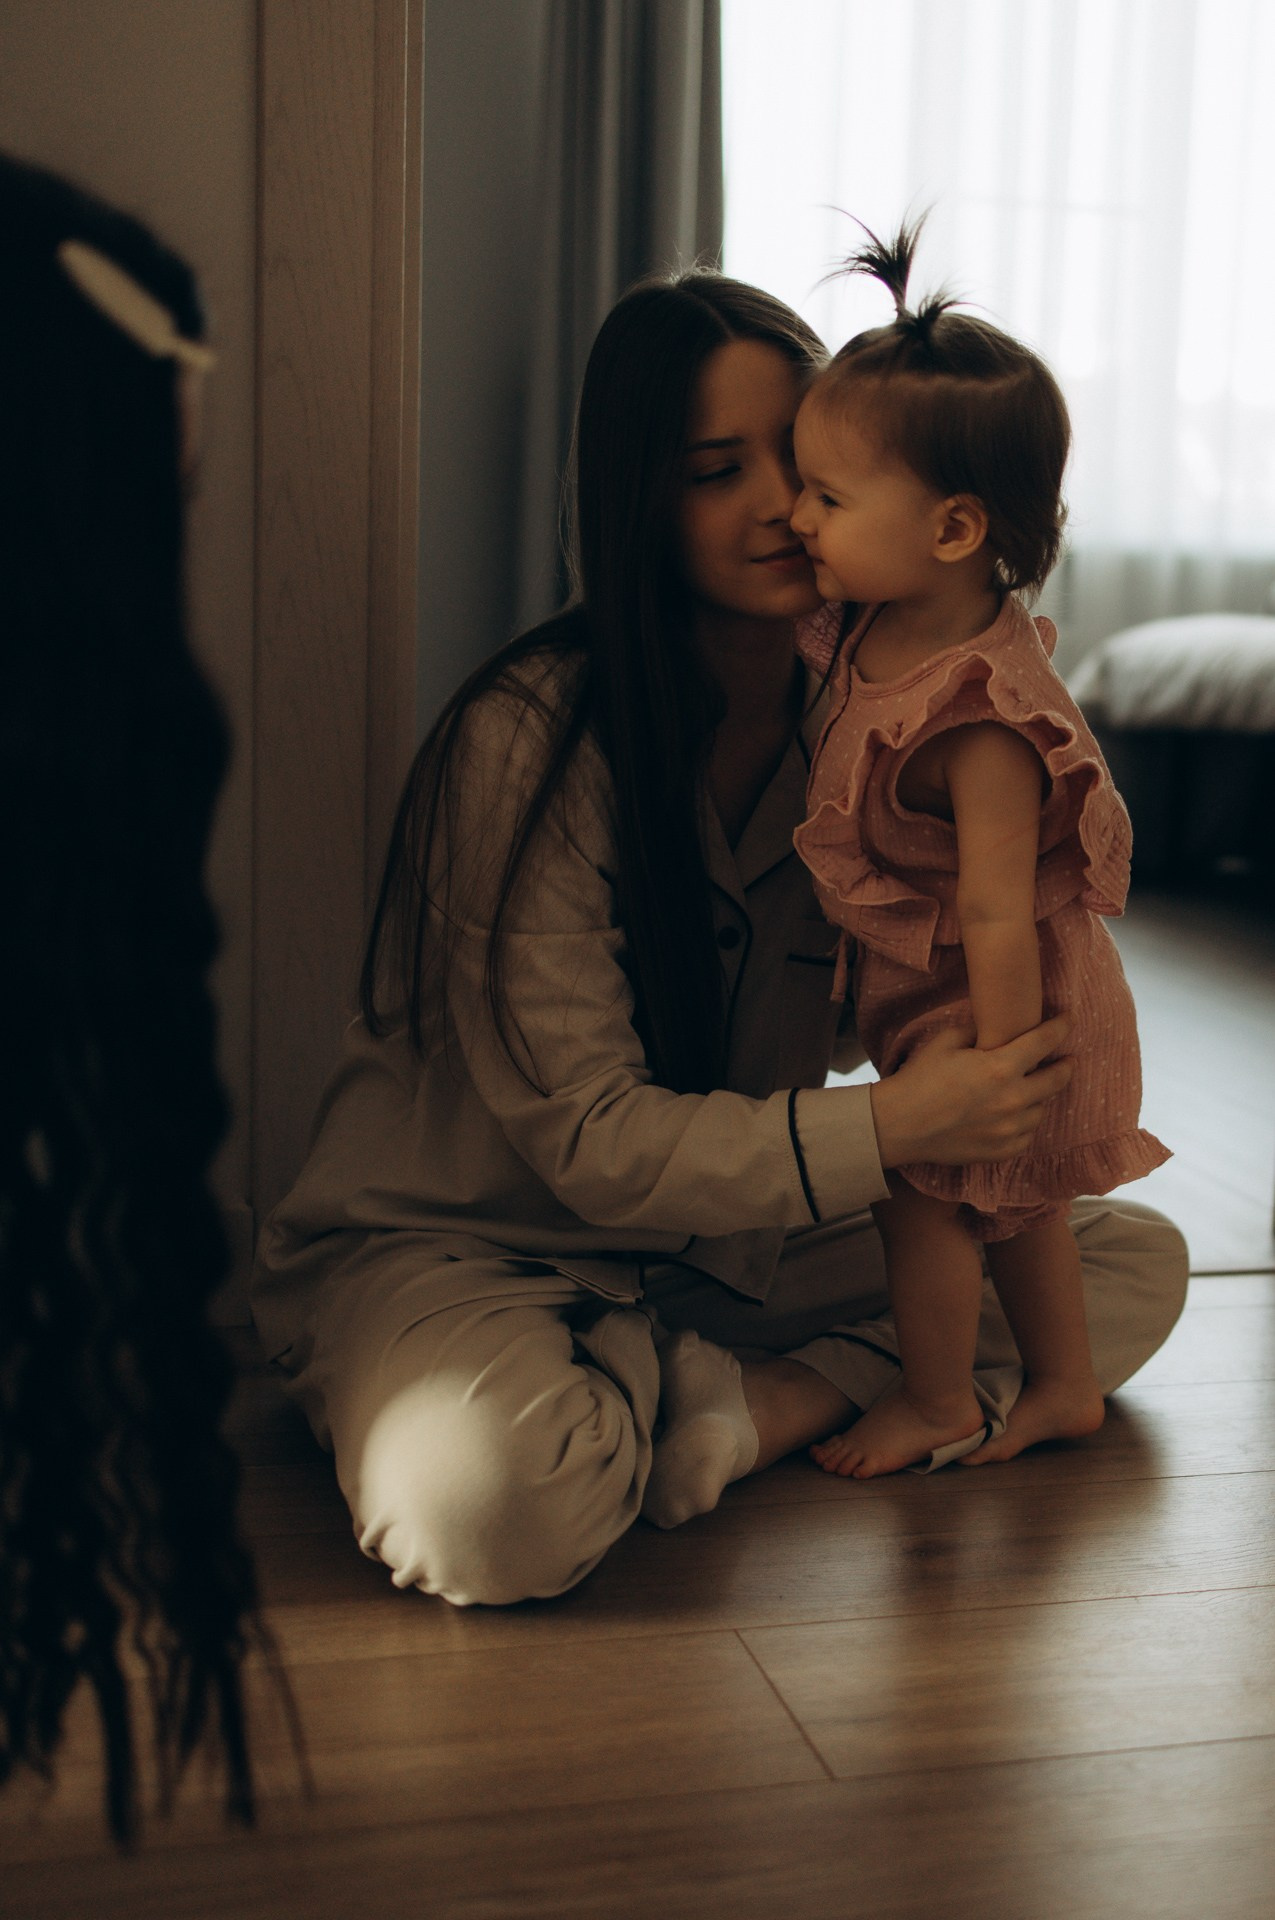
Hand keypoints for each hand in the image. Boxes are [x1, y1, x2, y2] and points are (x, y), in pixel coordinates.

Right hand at [869, 1015, 1072, 1168]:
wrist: (900, 1125)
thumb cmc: (919, 1079)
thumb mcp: (946, 1042)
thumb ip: (976, 1030)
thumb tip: (993, 1023)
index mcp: (1000, 1068)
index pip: (1044, 1042)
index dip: (1060, 1028)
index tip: (1069, 1020)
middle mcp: (1013, 1100)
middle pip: (1057, 1079)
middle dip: (1065, 1066)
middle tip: (1067, 1060)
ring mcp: (1010, 1129)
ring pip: (1042, 1109)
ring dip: (1040, 1097)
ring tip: (1032, 1089)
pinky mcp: (1002, 1151)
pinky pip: (1027, 1134)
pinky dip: (1025, 1123)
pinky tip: (1015, 1115)